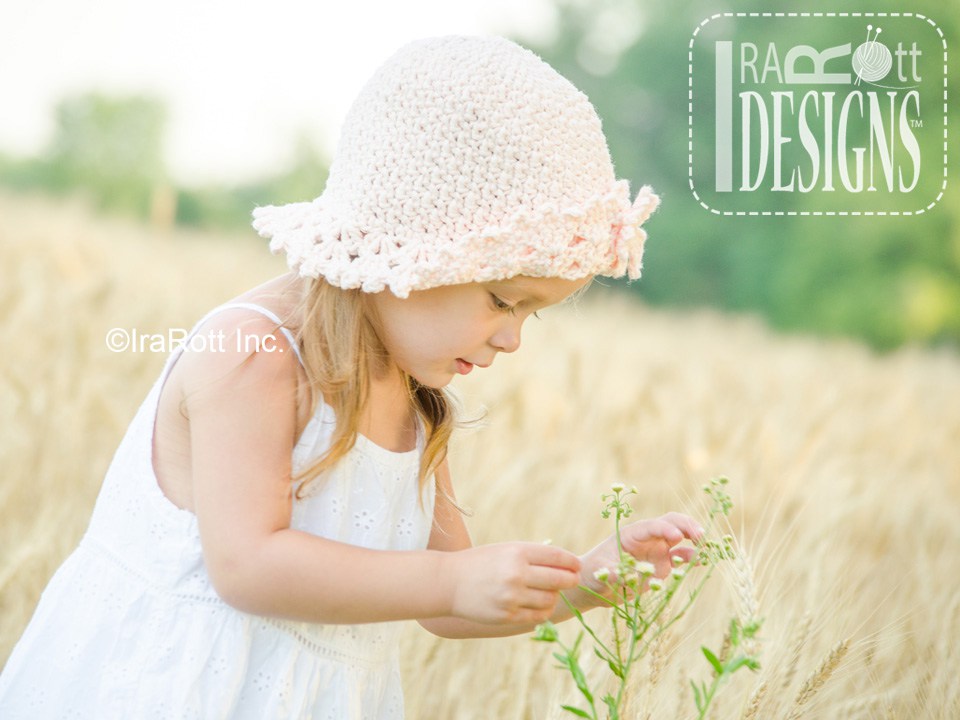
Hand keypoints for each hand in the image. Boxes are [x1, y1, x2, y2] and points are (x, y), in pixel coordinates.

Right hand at [445, 542, 581, 624]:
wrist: (448, 582)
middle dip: (570, 580)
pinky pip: (538, 616)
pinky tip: (539, 605)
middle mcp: (516, 574)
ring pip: (550, 599)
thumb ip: (533, 556)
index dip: (572, 562)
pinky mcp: (507, 616)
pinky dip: (543, 611)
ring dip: (554, 596)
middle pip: (559, 579)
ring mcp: (511, 597)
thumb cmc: (481, 562)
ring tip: (548, 592)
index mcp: (517, 552)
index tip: (577, 566)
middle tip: (572, 580)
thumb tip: (567, 565)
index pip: (557, 557)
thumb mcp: (505, 550)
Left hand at [580, 512, 703, 603]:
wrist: (595, 585)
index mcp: (631, 534)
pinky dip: (693, 556)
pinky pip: (681, 556)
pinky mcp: (663, 564)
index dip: (666, 529)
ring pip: (680, 536)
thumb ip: (613, 573)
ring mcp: (656, 549)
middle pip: (671, 522)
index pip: (652, 526)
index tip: (677, 537)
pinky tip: (703, 560)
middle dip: (686, 525)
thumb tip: (623, 575)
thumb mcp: (599, 572)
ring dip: (694, 537)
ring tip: (707, 546)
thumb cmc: (593, 573)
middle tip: (700, 536)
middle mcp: (647, 538)